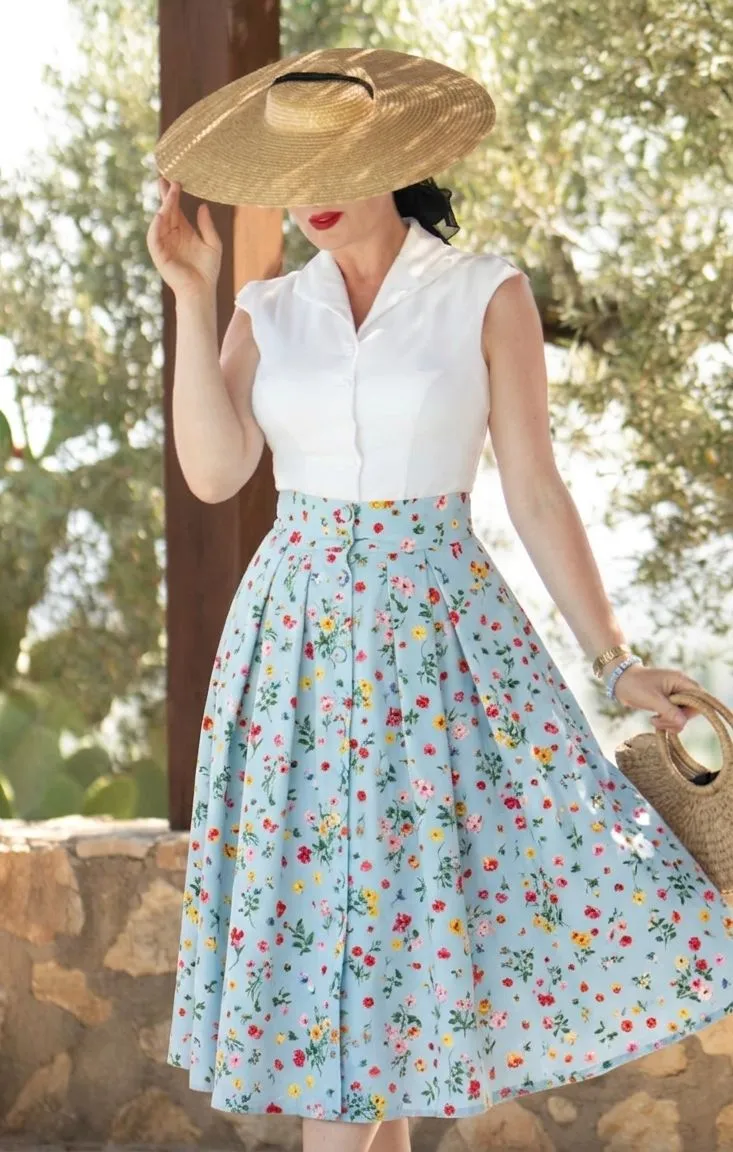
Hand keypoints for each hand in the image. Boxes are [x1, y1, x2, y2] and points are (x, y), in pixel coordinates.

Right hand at [146, 177, 221, 298]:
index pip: (176, 209)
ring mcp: (164, 245)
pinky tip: (160, 215)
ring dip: (163, 208)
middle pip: (166, 212)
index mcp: (184, 232)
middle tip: (166, 179)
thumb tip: (203, 206)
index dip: (174, 195)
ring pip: (160, 222)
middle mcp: (172, 236)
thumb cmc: (208, 270)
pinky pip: (154, 238)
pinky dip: (155, 227)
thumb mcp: (213, 244)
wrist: (202, 291)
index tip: (174, 180)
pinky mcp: (159, 255)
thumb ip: (207, 226)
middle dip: (166, 196)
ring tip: (168, 194)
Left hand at [609, 663, 701, 732]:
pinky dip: (666, 722)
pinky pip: (674, 716)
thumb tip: (682, 723)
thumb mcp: (652, 699)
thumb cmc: (635, 685)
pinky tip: (654, 720)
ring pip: (682, 715)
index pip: (700, 698)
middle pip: (692, 709)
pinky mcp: (667, 702)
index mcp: (681, 681)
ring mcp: (674, 695)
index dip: (694, 710)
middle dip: (678, 719)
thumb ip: (669, 711)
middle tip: (661, 721)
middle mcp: (680, 687)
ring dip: (670, 722)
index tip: (679, 717)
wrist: (620, 680)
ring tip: (654, 721)